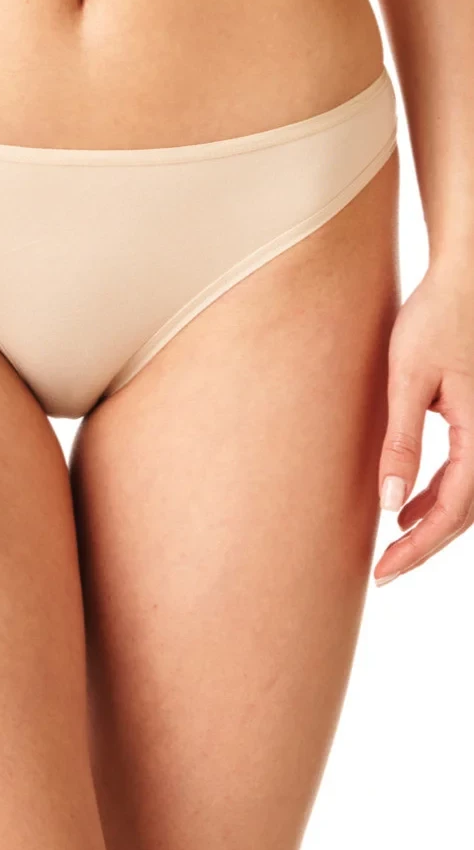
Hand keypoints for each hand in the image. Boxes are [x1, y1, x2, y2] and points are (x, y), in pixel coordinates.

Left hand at [375, 261, 473, 584]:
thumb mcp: (408, 382)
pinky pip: (467, 471)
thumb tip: (392, 505)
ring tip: (392, 542)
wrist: (464, 278)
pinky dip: (440, 494)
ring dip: (433, 521)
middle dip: (424, 544)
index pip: (453, 511)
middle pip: (466, 512)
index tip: (384, 571)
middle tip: (384, 571)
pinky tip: (409, 503)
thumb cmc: (435, 319)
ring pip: (469, 495)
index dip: (419, 547)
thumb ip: (402, 443)